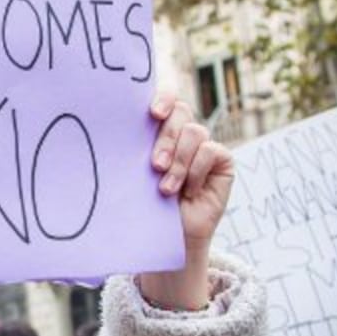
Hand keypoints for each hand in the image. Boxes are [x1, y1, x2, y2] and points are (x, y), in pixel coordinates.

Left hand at [136, 93, 234, 310]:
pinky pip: (210, 151)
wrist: (169, 238)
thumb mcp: (137, 173)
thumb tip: (115, 124)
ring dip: (179, 162)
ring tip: (166, 189)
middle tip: (155, 165)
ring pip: (195, 132)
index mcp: (159, 129)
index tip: (153, 113)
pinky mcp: (222, 160)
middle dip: (166, 138)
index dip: (164, 96)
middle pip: (180, 112)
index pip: (165, 98)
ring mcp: (203, 145)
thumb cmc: (147, 205)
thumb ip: (135, 147)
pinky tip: (188, 192)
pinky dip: (196, 171)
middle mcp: (183, 133)